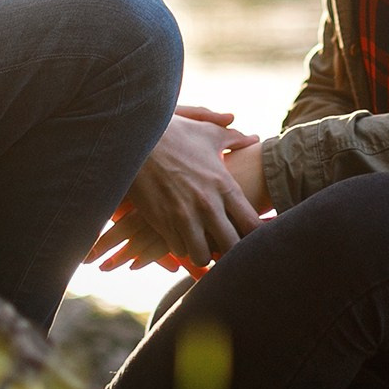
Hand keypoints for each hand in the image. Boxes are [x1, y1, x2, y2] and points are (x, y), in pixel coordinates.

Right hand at [87, 106, 262, 270]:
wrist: (133, 138)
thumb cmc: (172, 133)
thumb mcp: (207, 132)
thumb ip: (234, 138)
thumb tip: (254, 139)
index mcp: (223, 185)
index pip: (252, 224)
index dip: (256, 235)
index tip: (252, 236)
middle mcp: (207, 205)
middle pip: (231, 247)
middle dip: (231, 250)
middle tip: (226, 245)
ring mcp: (183, 216)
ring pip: (202, 256)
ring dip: (203, 253)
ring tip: (202, 244)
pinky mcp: (161, 222)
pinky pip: (178, 250)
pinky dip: (181, 247)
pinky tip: (181, 237)